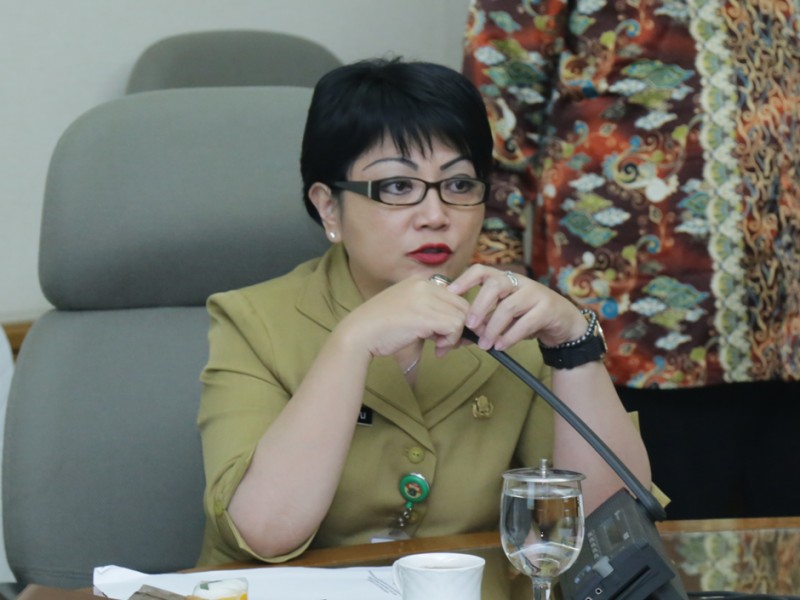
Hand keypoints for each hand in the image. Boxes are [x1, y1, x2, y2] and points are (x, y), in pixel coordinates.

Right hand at [338, 277, 470, 358]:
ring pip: (462, 316)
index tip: (445, 335)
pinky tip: (436, 350)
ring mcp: (425, 299)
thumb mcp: (407, 310)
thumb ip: (428, 312)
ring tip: (439, 348)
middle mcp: (423, 285)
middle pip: (461, 305)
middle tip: (446, 344)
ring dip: (454, 337)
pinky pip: (455, 327)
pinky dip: (450, 342)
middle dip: (459, 327)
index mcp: (418, 282)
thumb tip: (456, 324)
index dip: (455, 317)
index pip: (453, 296)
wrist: (359, 334)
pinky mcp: (426, 316)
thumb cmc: (379, 328)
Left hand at [446, 265, 585, 350]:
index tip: (451, 293)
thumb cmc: (528, 317)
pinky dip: (510, 337)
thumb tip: (459, 335)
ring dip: (493, 328)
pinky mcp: (547, 309)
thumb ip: (486, 320)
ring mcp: (535, 293)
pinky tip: (500, 346)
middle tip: (469, 325)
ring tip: (485, 344)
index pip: (482, 270)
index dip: (465, 279)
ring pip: (508, 306)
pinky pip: (525, 323)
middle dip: (479, 305)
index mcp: (506, 279)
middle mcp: (520, 282)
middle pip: (494, 284)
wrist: (564, 324)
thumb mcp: (506, 315)